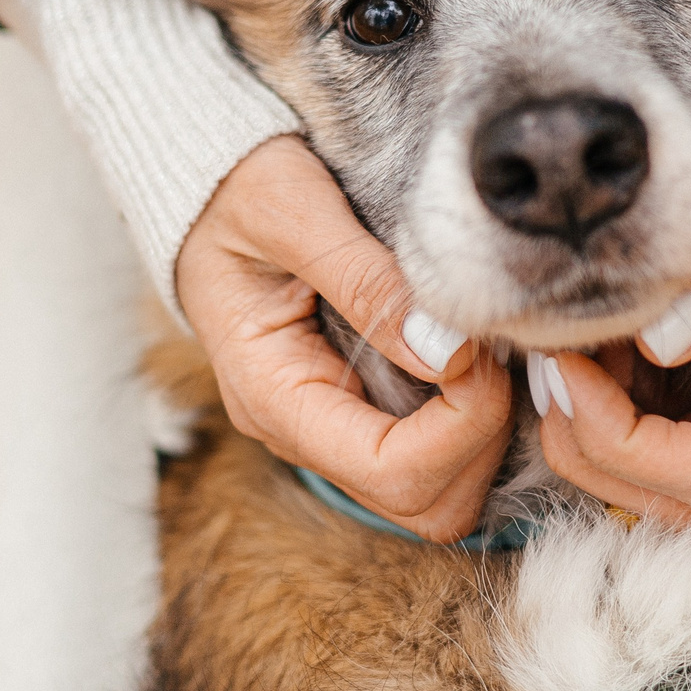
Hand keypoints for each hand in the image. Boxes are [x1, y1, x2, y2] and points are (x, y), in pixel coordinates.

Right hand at [175, 136, 515, 541]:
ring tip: (482, 347)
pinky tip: (473, 352)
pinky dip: (473, 417)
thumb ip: (364, 279)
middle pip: (425, 505)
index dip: (461, 426)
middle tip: (488, 351)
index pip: (391, 472)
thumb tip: (448, 352)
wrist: (202, 185)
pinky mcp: (361, 408)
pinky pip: (437, 453)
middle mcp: (304, 431)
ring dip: (482, 433)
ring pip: (439, 493)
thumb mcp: (288, 207)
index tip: (477, 350)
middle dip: (480, 438)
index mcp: (275, 397)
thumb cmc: (235, 188)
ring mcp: (334, 427)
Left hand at [537, 42, 690, 521]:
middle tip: (549, 363)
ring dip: (595, 421)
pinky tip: (587, 319)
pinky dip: (610, 381)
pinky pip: (665, 398)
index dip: (626, 447)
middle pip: (680, 491)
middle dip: (596, 449)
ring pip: (664, 455)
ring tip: (556, 337)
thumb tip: (666, 339)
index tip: (572, 369)